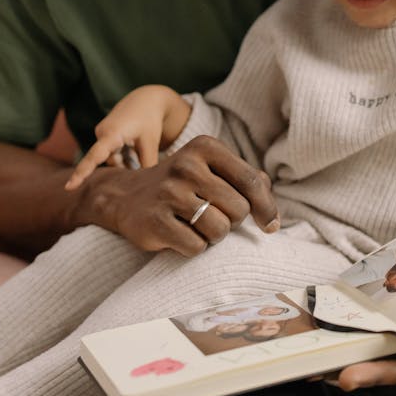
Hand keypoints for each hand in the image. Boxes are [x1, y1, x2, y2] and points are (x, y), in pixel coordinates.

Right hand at [66, 86, 191, 189]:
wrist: (146, 99)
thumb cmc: (149, 120)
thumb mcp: (151, 142)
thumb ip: (147, 164)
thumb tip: (144, 187)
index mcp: (112, 133)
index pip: (95, 156)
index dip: (83, 172)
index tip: (69, 187)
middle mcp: (102, 133)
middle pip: (108, 162)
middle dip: (120, 170)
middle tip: (134, 170)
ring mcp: (102, 134)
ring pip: (111, 158)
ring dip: (124, 163)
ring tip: (140, 153)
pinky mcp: (105, 136)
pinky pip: (111, 153)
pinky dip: (123, 157)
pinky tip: (135, 151)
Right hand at [71, 134, 279, 256]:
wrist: (124, 196)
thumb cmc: (181, 185)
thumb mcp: (211, 170)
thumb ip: (246, 180)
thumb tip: (272, 211)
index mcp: (205, 147)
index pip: (251, 181)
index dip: (266, 207)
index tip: (271, 226)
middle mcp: (187, 166)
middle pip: (238, 209)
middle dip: (232, 221)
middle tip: (213, 216)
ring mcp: (169, 193)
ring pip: (219, 230)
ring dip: (214, 236)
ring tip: (196, 225)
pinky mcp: (155, 221)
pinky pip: (196, 247)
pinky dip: (194, 248)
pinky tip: (180, 235)